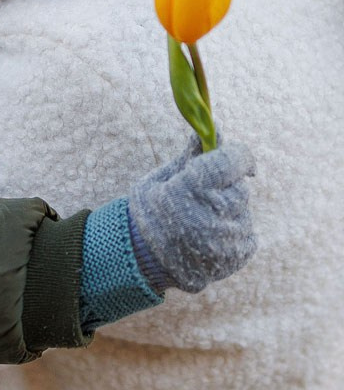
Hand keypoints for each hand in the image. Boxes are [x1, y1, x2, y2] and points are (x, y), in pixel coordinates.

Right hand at [127, 137, 256, 293]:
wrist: (142, 259)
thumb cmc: (150, 211)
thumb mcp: (162, 178)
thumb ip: (193, 156)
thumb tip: (216, 129)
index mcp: (192, 188)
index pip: (233, 159)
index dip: (236, 154)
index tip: (231, 155)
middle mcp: (213, 214)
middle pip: (240, 187)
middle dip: (226, 186)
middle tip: (203, 195)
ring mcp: (226, 239)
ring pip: (243, 211)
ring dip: (228, 211)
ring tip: (201, 220)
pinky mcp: (235, 257)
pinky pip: (247, 234)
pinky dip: (232, 232)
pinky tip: (209, 237)